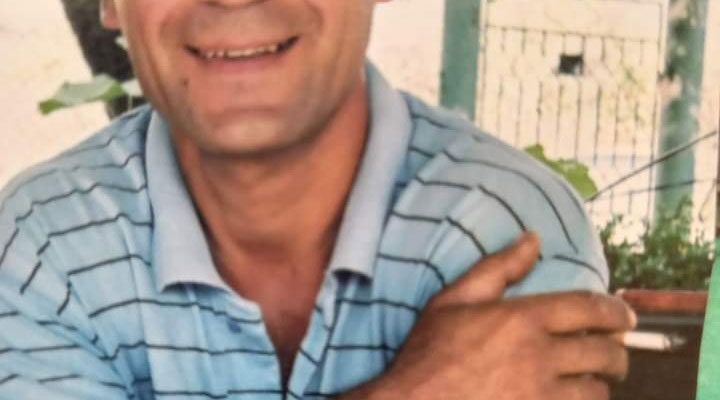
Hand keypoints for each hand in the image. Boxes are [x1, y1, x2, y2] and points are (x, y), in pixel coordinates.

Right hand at [340, 233, 635, 399]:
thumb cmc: (428, 353)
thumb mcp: (453, 299)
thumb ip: (497, 268)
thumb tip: (531, 238)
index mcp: (523, 319)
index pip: (590, 308)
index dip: (616, 311)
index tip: (625, 317)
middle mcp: (540, 356)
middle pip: (605, 353)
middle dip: (617, 352)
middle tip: (612, 353)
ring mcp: (541, 394)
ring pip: (597, 390)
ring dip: (601, 384)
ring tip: (594, 380)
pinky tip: (572, 399)